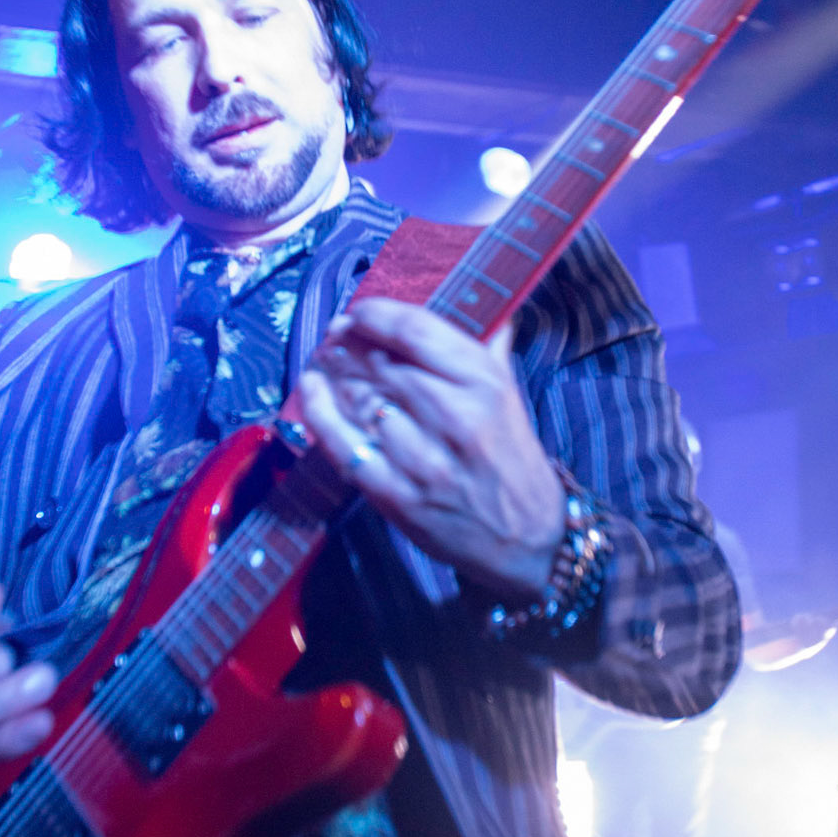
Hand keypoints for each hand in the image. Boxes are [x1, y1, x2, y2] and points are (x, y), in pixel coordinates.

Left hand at [297, 297, 566, 601]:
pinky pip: (345, 446)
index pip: (415, 331)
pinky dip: (320, 413)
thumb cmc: (512, 458)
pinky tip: (312, 389)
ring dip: (333, 374)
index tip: (358, 312)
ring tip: (323, 359)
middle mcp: (454, 418)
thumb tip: (471, 297)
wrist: (525, 539)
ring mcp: (423, 460)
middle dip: (350, 345)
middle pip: (382, 364)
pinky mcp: (397, 496)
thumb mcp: (508, 394)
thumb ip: (485, 344)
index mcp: (484, 384)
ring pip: (359, 401)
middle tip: (335, 337)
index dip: (376, 315)